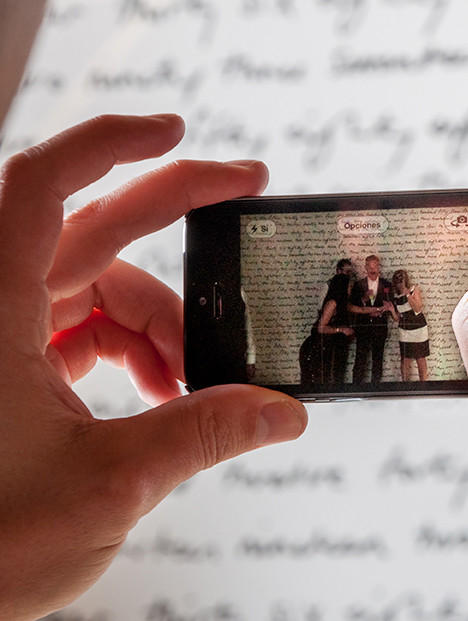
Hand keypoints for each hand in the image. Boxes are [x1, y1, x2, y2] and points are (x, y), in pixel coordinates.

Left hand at [0, 114, 307, 620]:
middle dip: (173, 213)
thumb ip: (204, 434)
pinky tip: (166, 388)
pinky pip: (82, 326)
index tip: (179, 131)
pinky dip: (131, 346)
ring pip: (95, 286)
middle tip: (245, 190)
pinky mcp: (10, 366)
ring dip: (158, 318)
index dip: (110, 144)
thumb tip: (283, 412)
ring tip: (196, 377)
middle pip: (90, 229)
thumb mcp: (109, 485)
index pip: (42, 190)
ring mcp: (1, 336)